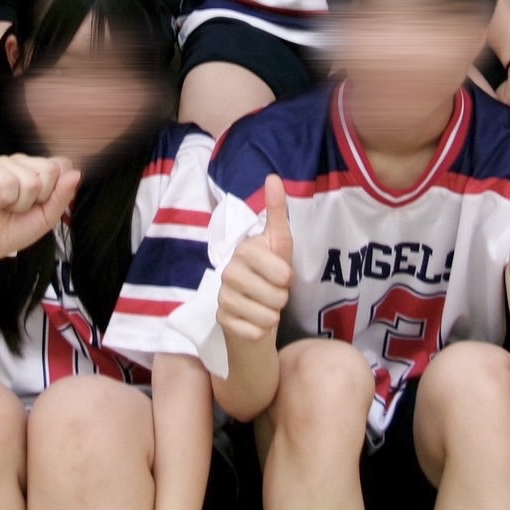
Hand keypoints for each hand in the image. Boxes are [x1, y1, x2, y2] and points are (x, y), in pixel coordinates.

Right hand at [0, 154, 80, 264]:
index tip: (42, 203)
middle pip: (50, 170)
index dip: (57, 190)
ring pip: (30, 179)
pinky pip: (10, 182)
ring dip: (21, 203)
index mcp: (40, 169)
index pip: (63, 165)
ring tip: (10, 206)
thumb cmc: (17, 228)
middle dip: (40, 198)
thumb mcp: (47, 217)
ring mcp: (6, 163)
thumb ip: (62, 196)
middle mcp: (24, 162)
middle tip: (23, 206)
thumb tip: (75, 173)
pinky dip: (8, 200)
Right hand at [217, 175, 293, 341]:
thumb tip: (273, 177)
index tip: (280, 276)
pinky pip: (256, 332)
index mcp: (244, 250)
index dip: (287, 278)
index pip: (282, 272)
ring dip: (272, 316)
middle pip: (277, 295)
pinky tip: (253, 323)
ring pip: (268, 316)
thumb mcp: (279, 245)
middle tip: (271, 294)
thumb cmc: (269, 277)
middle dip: (281, 299)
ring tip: (263, 307)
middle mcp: (228, 271)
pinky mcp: (221, 321)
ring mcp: (222, 297)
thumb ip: (277, 213)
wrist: (251, 314)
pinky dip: (261, 331)